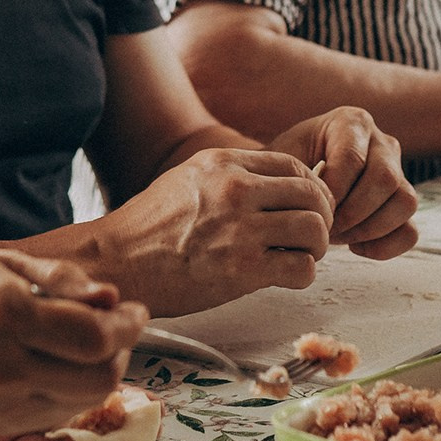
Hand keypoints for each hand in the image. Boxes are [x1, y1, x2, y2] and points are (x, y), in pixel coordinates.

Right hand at [0, 248, 144, 431]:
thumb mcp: (0, 262)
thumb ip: (62, 281)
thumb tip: (114, 298)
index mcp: (5, 315)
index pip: (96, 336)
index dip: (128, 324)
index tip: (135, 310)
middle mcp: (3, 366)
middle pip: (101, 378)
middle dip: (122, 352)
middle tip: (118, 327)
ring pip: (84, 402)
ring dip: (102, 374)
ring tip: (88, 343)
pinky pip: (58, 414)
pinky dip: (74, 391)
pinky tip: (62, 364)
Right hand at [97, 146, 334, 315]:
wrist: (118, 262)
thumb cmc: (150, 227)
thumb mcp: (189, 178)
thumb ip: (231, 176)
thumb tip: (275, 185)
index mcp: (224, 163)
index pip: (296, 167)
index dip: (312, 190)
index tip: (306, 208)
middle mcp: (236, 190)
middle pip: (314, 196)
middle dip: (321, 219)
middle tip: (308, 238)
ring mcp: (240, 229)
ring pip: (315, 231)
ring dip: (315, 249)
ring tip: (297, 257)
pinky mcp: (242, 269)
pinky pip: (302, 268)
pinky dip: (302, 275)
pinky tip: (284, 276)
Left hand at [266, 107, 417, 259]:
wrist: (293, 185)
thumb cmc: (285, 171)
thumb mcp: (280, 163)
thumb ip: (292, 175)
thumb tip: (315, 203)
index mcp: (351, 122)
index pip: (352, 158)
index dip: (333, 191)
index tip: (311, 209)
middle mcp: (382, 142)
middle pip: (386, 179)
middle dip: (353, 212)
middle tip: (325, 228)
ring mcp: (398, 173)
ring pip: (405, 202)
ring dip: (370, 228)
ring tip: (339, 236)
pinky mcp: (403, 203)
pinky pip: (410, 231)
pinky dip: (385, 246)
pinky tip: (355, 247)